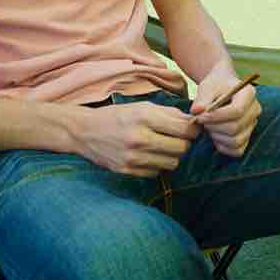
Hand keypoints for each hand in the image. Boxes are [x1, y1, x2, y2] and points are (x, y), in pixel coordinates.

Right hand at [74, 101, 199, 177]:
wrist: (84, 132)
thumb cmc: (118, 116)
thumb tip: (195, 121)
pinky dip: (157, 164)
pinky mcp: (127, 171)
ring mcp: (133, 157)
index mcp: (144, 117)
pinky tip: (148, 155)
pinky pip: (157, 172)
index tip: (190, 128)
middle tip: (176, 138)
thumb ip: (170, 114)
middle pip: (182, 148)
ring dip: (171, 155)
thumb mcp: (142, 107)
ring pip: (172, 163)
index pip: (185, 129)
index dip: (193, 129)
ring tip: (161, 146)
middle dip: (183, 143)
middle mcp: (139, 138)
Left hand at [190, 68, 261, 156]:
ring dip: (216, 137)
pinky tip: (214, 134)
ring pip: (235, 141)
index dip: (216, 117)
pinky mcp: (248, 137)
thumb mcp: (207, 87)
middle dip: (214, 127)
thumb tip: (197, 111)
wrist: (222, 90)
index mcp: (248, 93)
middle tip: (201, 121)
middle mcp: (255, 110)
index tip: (200, 116)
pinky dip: (222, 146)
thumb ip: (202, 99)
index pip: (237, 111)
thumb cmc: (215, 87)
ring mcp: (252, 125)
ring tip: (208, 126)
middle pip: (236, 127)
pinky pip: (236, 150)